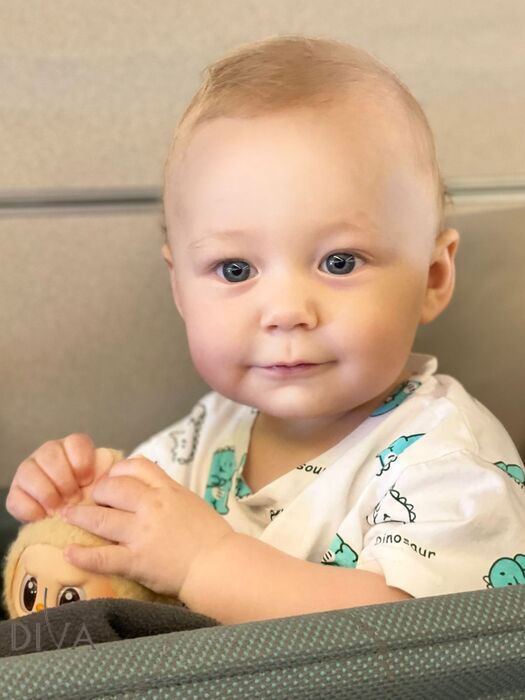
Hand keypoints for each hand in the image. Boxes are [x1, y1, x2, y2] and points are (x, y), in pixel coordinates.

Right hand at [6, 433, 122, 522]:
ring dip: (46, 490)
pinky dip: (29, 508)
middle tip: (74, 496)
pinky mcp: (18, 494)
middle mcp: (50, 455)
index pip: (76, 442)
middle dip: (63, 476)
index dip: (81, 459)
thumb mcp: (107, 487)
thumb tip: (132, 469)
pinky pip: (16, 497)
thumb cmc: (96, 502)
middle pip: (50, 452)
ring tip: (58, 507)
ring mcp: (31, 472)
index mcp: (74, 450)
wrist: (74, 523)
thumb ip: (114, 478)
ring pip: (29, 470)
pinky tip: (42, 516)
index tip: (89, 479)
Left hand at [60, 456, 234, 597]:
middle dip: (97, 493)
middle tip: (92, 501)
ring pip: (100, 519)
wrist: (218, 565)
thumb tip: (147, 486)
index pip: (135, 466)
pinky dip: (82, 555)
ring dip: (79, 517)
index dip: (118, 471)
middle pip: (112, 488)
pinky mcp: (136, 560)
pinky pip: (102, 557)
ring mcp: (141, 533)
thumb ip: (167, 491)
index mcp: (167, 490)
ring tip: (68, 517)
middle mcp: (151, 506)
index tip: (112, 479)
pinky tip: (70, 552)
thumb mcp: (190, 500)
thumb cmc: (210, 534)